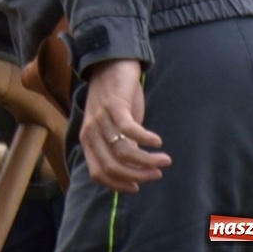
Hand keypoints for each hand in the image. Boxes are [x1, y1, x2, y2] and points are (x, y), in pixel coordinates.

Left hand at [79, 58, 169, 192]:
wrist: (110, 65)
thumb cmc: (115, 101)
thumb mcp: (113, 129)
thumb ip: (119, 148)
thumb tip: (136, 172)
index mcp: (88, 141)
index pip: (98, 173)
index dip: (118, 185)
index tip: (137, 187)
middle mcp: (91, 131)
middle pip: (112, 166)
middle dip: (138, 175)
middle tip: (157, 173)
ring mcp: (101, 118)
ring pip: (123, 151)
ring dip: (147, 160)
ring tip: (164, 160)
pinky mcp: (114, 105)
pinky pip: (129, 129)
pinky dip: (145, 139)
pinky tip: (157, 141)